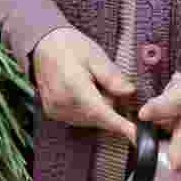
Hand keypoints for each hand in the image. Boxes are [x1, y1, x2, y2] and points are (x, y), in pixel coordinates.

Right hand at [32, 28, 135, 143]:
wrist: (44, 45)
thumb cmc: (71, 46)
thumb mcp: (96, 56)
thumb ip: (112, 77)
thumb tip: (129, 92)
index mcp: (74, 87)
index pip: (102, 113)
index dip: (121, 126)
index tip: (136, 136)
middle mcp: (62, 104)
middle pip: (98, 117)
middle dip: (109, 103)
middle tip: (103, 80)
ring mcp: (55, 111)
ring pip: (90, 120)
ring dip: (98, 106)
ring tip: (91, 82)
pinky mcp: (53, 113)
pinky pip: (79, 118)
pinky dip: (89, 109)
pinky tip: (85, 90)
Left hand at [139, 61, 180, 169]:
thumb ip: (160, 108)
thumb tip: (141, 116)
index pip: (167, 160)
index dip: (152, 147)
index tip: (142, 127)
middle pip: (165, 136)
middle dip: (161, 114)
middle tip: (169, 94)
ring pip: (170, 121)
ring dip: (168, 102)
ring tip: (177, 83)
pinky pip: (178, 112)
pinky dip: (176, 99)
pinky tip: (180, 83)